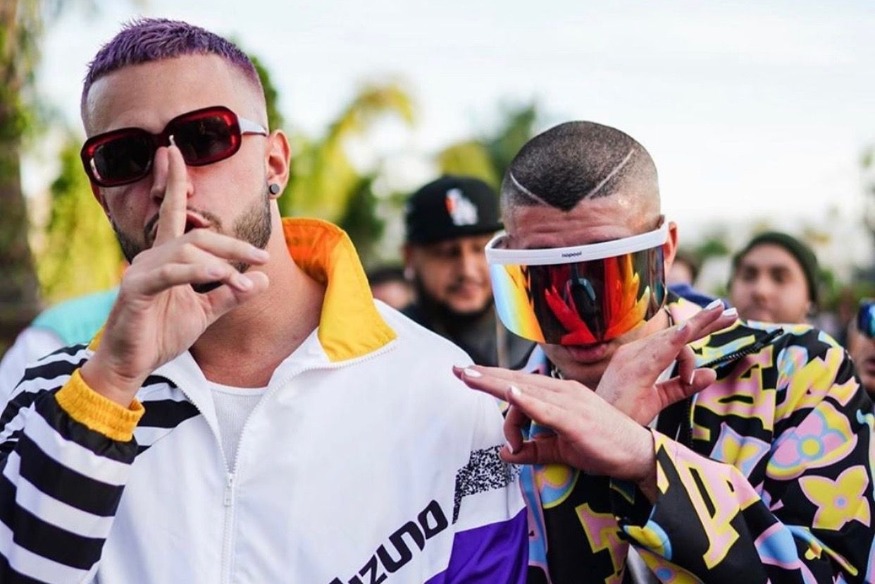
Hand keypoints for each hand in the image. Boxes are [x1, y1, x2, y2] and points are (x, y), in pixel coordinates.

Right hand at [81, 144, 269, 405]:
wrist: (132, 366)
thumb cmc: (161, 334)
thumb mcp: (205, 312)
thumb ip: (231, 294)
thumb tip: (262, 278)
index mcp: (167, 258)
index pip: (173, 212)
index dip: (175, 181)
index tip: (176, 151)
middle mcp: (152, 257)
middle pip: (198, 235)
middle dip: (234, 244)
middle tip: (262, 256)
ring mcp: (142, 271)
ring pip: (188, 251)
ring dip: (222, 264)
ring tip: (243, 281)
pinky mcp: (135, 290)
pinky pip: (170, 273)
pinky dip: (198, 272)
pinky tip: (220, 275)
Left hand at [453, 365, 655, 485]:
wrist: (637, 453)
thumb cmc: (602, 448)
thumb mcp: (560, 450)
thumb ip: (533, 450)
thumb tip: (505, 454)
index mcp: (559, 394)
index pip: (519, 386)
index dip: (492, 380)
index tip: (468, 375)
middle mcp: (562, 391)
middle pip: (515, 381)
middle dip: (484, 376)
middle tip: (458, 370)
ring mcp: (569, 402)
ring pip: (524, 390)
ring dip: (495, 384)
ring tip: (470, 379)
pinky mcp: (575, 419)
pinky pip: (545, 409)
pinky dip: (526, 400)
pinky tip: (510, 393)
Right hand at [596, 300, 737, 424]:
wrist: (596, 431)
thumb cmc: (621, 416)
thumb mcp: (658, 399)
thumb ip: (683, 385)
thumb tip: (712, 373)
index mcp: (639, 357)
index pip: (674, 339)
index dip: (700, 330)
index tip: (725, 322)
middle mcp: (634, 352)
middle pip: (676, 332)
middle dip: (706, 321)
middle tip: (732, 310)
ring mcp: (632, 358)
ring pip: (672, 337)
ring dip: (698, 324)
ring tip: (721, 312)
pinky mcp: (633, 369)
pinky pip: (659, 350)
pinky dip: (675, 339)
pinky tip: (690, 329)